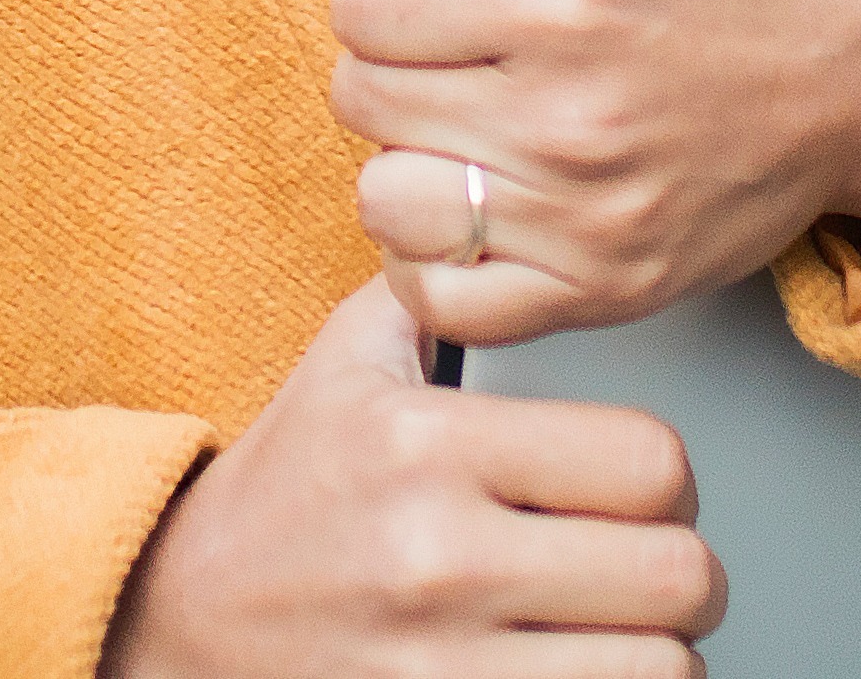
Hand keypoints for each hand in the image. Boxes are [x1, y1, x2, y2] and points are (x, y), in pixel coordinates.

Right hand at [101, 276, 723, 678]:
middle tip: (649, 569)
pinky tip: (575, 668)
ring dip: (656, 653)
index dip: (670, 480)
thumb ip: (444, 289)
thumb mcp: (346, 364)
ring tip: (618, 631)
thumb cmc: (281, 496)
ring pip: (658, 671)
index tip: (644, 493)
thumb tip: (526, 226)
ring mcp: (439, 666)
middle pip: (675, 577)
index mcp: (426, 445)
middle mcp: (436, 557)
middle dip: (683, 575)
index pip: (649, 463)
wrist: (178, 622)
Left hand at [326, 0, 860, 351]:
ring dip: (407, 154)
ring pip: (388, 201)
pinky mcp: (605, 290)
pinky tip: (474, 200)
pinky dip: (433, 256)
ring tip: (468, 118)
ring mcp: (586, 221)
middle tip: (463, 42)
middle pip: (365, 97)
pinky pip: (443, 301)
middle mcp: (569, 123)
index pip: (365, 5)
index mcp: (570, 0)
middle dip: (395, 56)